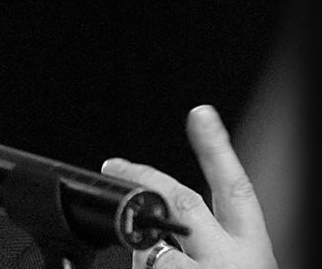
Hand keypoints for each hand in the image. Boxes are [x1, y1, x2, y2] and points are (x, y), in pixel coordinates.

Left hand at [101, 105, 276, 268]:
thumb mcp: (242, 268)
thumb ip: (214, 243)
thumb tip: (172, 227)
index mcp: (252, 248)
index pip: (235, 187)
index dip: (217, 149)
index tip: (201, 114)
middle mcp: (231, 259)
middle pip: (184, 202)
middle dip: (147, 178)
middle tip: (115, 164)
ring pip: (154, 248)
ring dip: (142, 255)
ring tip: (152, 268)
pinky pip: (144, 268)